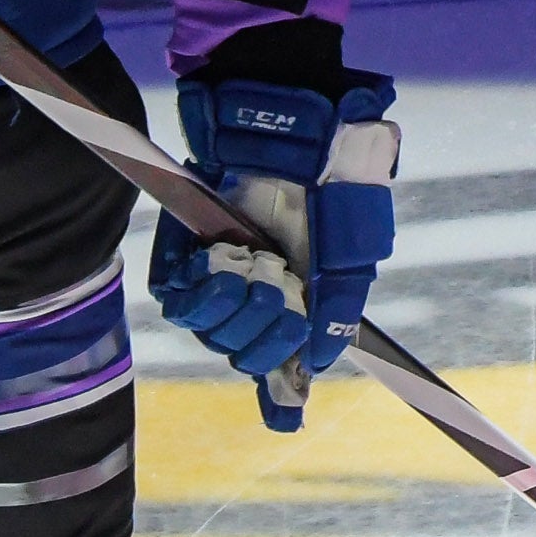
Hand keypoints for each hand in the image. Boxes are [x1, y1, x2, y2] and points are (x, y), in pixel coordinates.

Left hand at [149, 71, 397, 430]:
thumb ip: (340, 306)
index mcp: (303, 290)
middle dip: (268, 340)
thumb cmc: (333, 171)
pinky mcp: (185, 250)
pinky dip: (202, 296)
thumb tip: (319, 363)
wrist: (290, 118)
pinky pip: (181, 301)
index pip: (284, 356)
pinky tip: (222, 269)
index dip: (282, 395)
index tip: (286, 418)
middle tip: (283, 296)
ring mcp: (222, 271)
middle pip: (249, 354)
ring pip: (215, 334)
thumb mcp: (354, 243)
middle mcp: (260, 287)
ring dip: (237, 316)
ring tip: (255, 272)